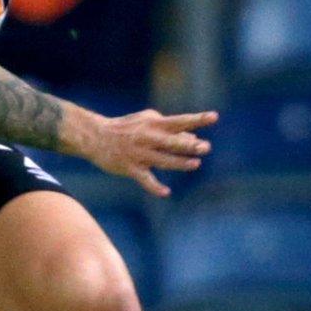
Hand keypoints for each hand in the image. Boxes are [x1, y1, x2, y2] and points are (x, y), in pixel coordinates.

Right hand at [83, 109, 217, 197]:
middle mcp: (148, 138)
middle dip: (188, 145)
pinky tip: (166, 193)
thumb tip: (192, 139)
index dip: (197, 120)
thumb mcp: (148, 122)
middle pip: (172, 142)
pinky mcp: (130, 168)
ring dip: (179, 163)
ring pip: (162, 160)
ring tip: (195, 164)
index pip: (180, 121)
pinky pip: (145, 180)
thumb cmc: (127, 128)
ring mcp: (139, 154)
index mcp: (154, 124)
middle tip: (205, 147)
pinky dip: (155, 187)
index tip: (214, 117)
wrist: (96, 137)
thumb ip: (170, 130)